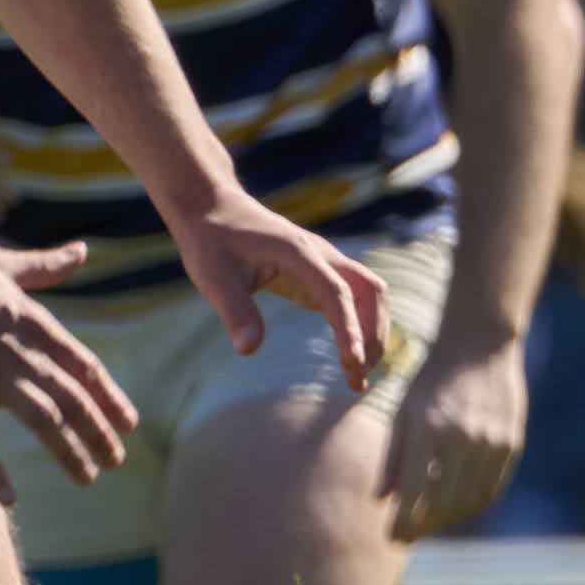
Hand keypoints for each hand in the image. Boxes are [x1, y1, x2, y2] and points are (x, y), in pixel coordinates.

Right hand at [0, 221, 136, 502]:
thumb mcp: (6, 264)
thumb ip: (46, 266)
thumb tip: (81, 250)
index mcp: (36, 325)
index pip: (86, 368)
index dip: (109, 397)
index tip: (129, 423)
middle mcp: (21, 352)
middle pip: (73, 399)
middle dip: (98, 432)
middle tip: (116, 460)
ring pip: (43, 418)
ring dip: (68, 450)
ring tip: (88, 477)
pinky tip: (10, 497)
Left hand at [171, 189, 389, 382]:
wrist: (213, 207)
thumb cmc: (210, 241)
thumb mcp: (213, 278)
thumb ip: (235, 312)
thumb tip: (248, 351)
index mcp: (299, 253)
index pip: (338, 294)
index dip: (349, 330)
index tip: (352, 365)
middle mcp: (322, 254)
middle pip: (372, 292)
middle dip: (374, 334)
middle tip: (358, 377)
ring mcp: (325, 261)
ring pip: (371, 293)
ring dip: (373, 330)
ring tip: (358, 371)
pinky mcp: (319, 270)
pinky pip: (354, 297)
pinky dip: (359, 324)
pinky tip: (348, 352)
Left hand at [377, 329, 517, 543]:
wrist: (480, 345)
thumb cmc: (432, 377)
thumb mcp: (404, 410)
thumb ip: (394, 455)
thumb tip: (382, 499)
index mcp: (429, 430)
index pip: (414, 491)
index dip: (403, 521)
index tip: (392, 538)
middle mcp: (462, 439)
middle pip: (444, 502)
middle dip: (424, 526)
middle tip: (410, 536)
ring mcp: (491, 441)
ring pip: (471, 499)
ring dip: (450, 518)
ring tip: (432, 524)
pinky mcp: (511, 442)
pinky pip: (493, 485)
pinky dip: (475, 503)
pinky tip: (460, 506)